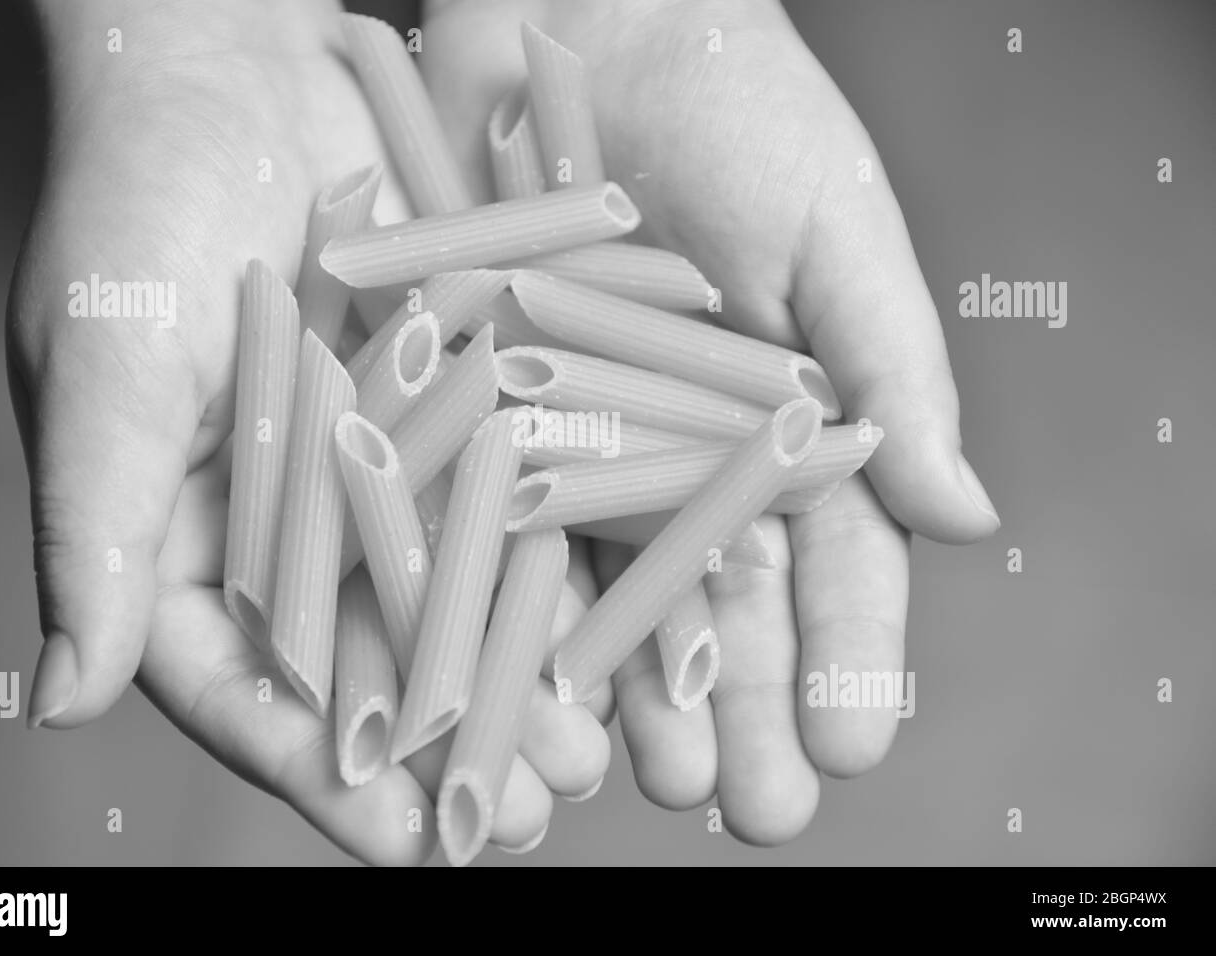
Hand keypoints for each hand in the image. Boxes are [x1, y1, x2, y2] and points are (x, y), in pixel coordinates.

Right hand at [8, 0, 606, 864]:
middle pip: (367, 669)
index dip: (318, 772)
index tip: (398, 840)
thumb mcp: (106, 364)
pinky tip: (612, 633)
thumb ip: (90, 533)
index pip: (246, 689)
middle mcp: (286, 527)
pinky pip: (505, 503)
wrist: (235, 65)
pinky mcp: (448, 410)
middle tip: (517, 819)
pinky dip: (554, 567)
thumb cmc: (137, 202)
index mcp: (182, 542)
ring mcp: (375, 474)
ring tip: (582, 759)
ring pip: (451, 605)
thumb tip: (58, 700)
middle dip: (444, 751)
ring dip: (516, 686)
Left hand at [422, 0, 999, 842]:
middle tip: (749, 805)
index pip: (833, 562)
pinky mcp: (492, 419)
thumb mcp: (835, 234)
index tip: (849, 745)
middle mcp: (689, 456)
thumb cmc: (737, 107)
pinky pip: (506, 527)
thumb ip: (895, 377)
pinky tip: (537, 692)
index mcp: (792, 426)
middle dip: (740, 709)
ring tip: (652, 781)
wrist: (582, 23)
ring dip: (635, 693)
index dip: (846, 658)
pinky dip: (520, 611)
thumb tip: (966, 517)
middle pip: (723, 604)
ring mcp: (589, 446)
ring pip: (616, 593)